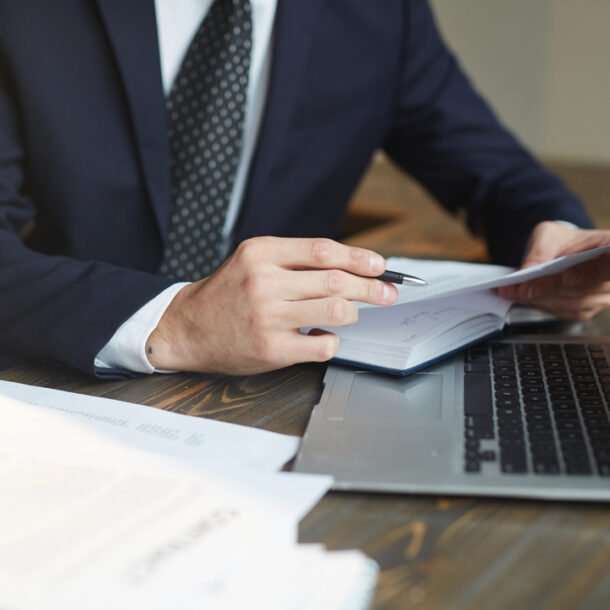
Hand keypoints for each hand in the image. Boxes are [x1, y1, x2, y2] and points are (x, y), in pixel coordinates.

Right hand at [146, 237, 397, 373]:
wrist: (188, 328)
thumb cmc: (228, 293)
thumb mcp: (253, 262)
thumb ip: (295, 260)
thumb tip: (351, 267)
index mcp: (261, 253)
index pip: (323, 250)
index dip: (359, 257)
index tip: (379, 266)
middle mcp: (263, 282)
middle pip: (336, 281)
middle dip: (372, 288)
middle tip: (388, 293)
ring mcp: (267, 317)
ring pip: (336, 311)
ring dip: (353, 313)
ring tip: (350, 314)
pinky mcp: (271, 349)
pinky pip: (323, 344)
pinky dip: (332, 340)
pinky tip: (324, 335)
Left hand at [497, 221, 609, 319]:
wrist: (565, 253)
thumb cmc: (563, 240)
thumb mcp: (549, 235)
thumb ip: (541, 250)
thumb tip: (529, 269)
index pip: (609, 264)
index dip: (592, 273)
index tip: (568, 278)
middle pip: (586, 288)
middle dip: (550, 288)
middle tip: (523, 288)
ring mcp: (604, 296)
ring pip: (572, 302)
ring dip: (541, 298)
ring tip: (514, 291)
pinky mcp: (587, 310)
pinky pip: (564, 311)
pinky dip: (541, 304)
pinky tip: (523, 297)